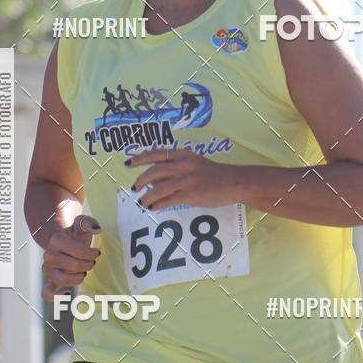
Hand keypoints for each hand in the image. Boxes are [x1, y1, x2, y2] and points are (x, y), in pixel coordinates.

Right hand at [42, 214, 101, 300]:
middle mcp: (49, 255)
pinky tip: (68, 292)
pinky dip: (56, 296)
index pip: (78, 251)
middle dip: (87, 265)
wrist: (63, 243)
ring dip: (77, 277)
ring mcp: (48, 270)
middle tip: (91, 262)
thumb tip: (96, 229)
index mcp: (56, 240)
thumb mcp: (82, 225)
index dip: (91, 254)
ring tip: (83, 272)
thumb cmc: (76, 236)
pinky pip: (48, 293)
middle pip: (73, 266)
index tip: (97, 252)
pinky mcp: (49, 282)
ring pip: (62, 280)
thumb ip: (88, 223)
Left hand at [126, 149, 241, 210]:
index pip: (156, 154)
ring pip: (158, 188)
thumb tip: (156, 179)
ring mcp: (186, 180)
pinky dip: (157, 204)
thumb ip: (177, 166)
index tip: (128, 164)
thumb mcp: (195, 162)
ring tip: (142, 202)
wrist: (234, 181)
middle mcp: (182, 165)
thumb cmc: (214, 174)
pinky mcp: (190, 194)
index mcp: (183, 155)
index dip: (140, 158)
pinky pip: (168, 200)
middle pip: (153, 172)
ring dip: (146, 196)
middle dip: (141, 180)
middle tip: (134, 188)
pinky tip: (153, 208)